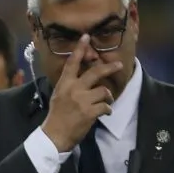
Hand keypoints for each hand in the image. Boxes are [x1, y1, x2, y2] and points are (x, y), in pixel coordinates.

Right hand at [40, 34, 122, 151]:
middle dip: (110, 67)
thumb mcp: (58, 96)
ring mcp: (82, 100)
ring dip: (107, 97)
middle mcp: (74, 89)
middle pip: (96, 72)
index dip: (80, 49)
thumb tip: (83, 77)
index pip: (72, 63)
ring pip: (104, 91)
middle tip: (119, 64)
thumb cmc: (56, 116)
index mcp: (64, 84)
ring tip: (106, 102)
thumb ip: (70, 85)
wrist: (54, 135)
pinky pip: (106, 107)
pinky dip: (107, 110)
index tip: (87, 36)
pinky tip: (105, 113)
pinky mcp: (90, 112)